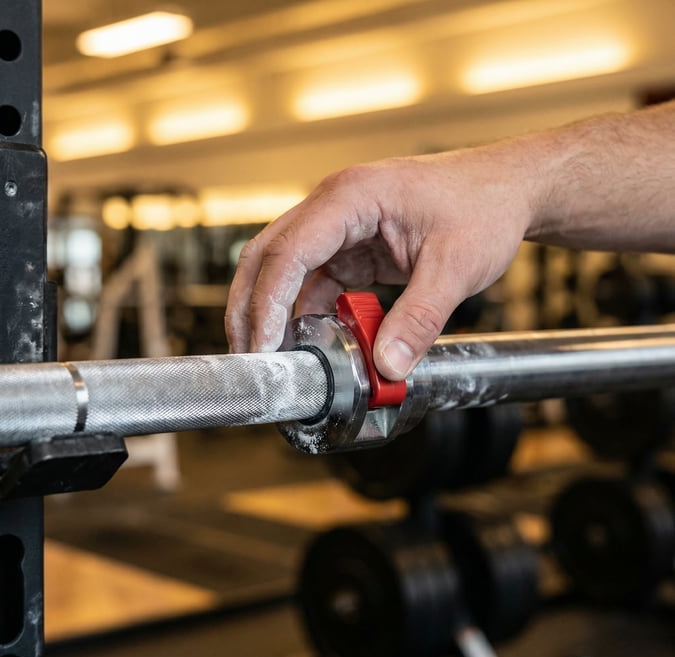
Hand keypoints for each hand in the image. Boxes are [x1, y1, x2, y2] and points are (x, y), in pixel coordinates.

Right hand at [225, 144, 540, 379]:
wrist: (507, 190)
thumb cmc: (484, 206)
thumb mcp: (457, 266)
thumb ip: (419, 318)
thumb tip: (387, 367)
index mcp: (351, 197)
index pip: (289, 251)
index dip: (267, 302)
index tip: (262, 346)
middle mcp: (335, 207)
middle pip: (269, 256)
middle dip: (251, 306)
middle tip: (249, 355)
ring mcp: (341, 226)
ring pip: (288, 270)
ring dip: (278, 313)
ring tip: (278, 357)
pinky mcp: (353, 246)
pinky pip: (318, 281)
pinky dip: (312, 312)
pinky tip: (317, 342)